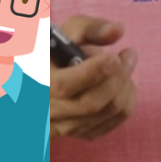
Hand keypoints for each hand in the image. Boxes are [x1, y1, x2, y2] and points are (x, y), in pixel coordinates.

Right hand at [50, 16, 136, 139]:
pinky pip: (110, 124)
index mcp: (33, 80)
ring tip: (126, 65)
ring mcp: (58, 126)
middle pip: (89, 104)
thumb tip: (117, 30)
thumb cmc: (56, 50)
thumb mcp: (66, 32)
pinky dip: (125, 102)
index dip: (93, 73)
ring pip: (104, 114)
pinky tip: (123, 84)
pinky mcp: (74, 133)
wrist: (42, 75)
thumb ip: (90, 28)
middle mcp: (41, 109)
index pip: (62, 86)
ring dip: (125, 88)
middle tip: (128, 56)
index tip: (113, 57)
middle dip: (117, 78)